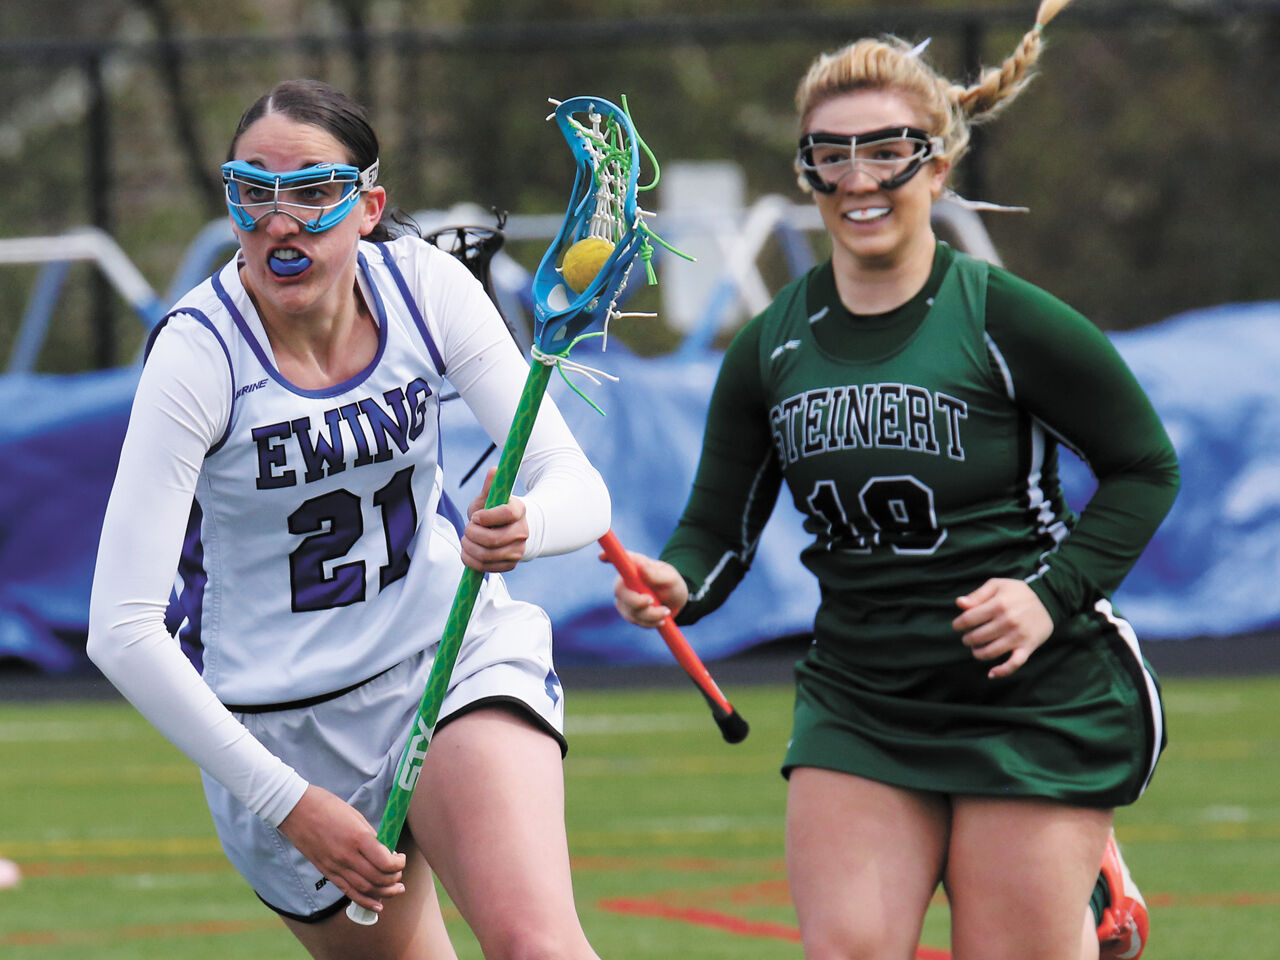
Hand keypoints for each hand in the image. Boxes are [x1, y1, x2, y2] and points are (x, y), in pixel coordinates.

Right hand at [277, 784, 405, 914]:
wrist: (297, 810)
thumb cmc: (328, 806)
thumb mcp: (356, 816)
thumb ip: (371, 836)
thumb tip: (386, 850)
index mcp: (358, 838)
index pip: (385, 862)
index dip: (398, 864)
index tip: (401, 859)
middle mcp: (347, 856)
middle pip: (377, 878)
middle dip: (394, 879)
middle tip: (399, 875)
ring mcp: (335, 866)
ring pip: (365, 889)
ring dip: (384, 893)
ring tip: (396, 890)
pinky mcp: (326, 871)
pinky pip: (348, 891)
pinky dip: (364, 901)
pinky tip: (377, 905)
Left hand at [460, 467, 528, 571]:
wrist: (509, 530)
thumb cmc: (494, 511)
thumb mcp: (491, 497)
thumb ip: (490, 487)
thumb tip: (494, 470)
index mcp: (519, 510)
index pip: (507, 514)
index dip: (486, 517)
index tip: (475, 517)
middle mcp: (522, 532)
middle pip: (494, 539)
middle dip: (472, 535)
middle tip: (466, 529)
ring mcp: (518, 550)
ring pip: (487, 555)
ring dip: (469, 548)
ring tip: (465, 540)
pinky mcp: (511, 564)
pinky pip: (486, 568)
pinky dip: (471, 561)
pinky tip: (468, 552)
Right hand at [603, 549, 688, 626]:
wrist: (675, 604)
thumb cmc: (672, 585)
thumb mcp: (670, 578)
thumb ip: (656, 574)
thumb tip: (640, 566)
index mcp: (635, 566)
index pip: (619, 559)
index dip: (608, 556)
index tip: (601, 556)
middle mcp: (625, 580)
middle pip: (620, 591)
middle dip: (637, 601)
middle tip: (652, 601)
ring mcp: (624, 597)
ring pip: (630, 610)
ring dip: (651, 614)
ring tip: (665, 611)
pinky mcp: (627, 612)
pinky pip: (635, 620)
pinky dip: (650, 622)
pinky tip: (660, 618)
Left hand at [952, 578, 1053, 678]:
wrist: (1049, 599)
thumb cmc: (1018, 592)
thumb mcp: (998, 585)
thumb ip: (977, 594)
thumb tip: (959, 603)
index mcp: (998, 604)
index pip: (969, 619)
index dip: (958, 624)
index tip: (957, 626)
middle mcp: (1008, 621)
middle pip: (977, 637)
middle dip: (967, 639)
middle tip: (967, 638)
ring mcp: (1018, 636)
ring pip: (991, 652)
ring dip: (978, 653)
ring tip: (975, 649)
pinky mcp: (1028, 647)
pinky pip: (1014, 663)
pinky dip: (1002, 671)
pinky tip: (991, 673)